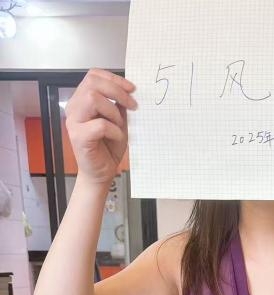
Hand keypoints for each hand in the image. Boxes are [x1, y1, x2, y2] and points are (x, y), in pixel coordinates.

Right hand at [64, 68, 137, 186]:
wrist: (101, 173)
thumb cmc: (108, 148)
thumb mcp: (118, 122)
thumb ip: (119, 105)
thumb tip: (128, 91)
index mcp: (82, 100)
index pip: (93, 76)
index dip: (113, 78)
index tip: (131, 88)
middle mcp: (74, 108)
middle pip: (92, 83)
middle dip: (116, 91)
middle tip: (132, 105)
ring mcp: (74, 121)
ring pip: (93, 98)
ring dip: (113, 111)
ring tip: (119, 125)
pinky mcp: (78, 136)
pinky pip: (100, 124)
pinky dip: (114, 130)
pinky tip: (116, 138)